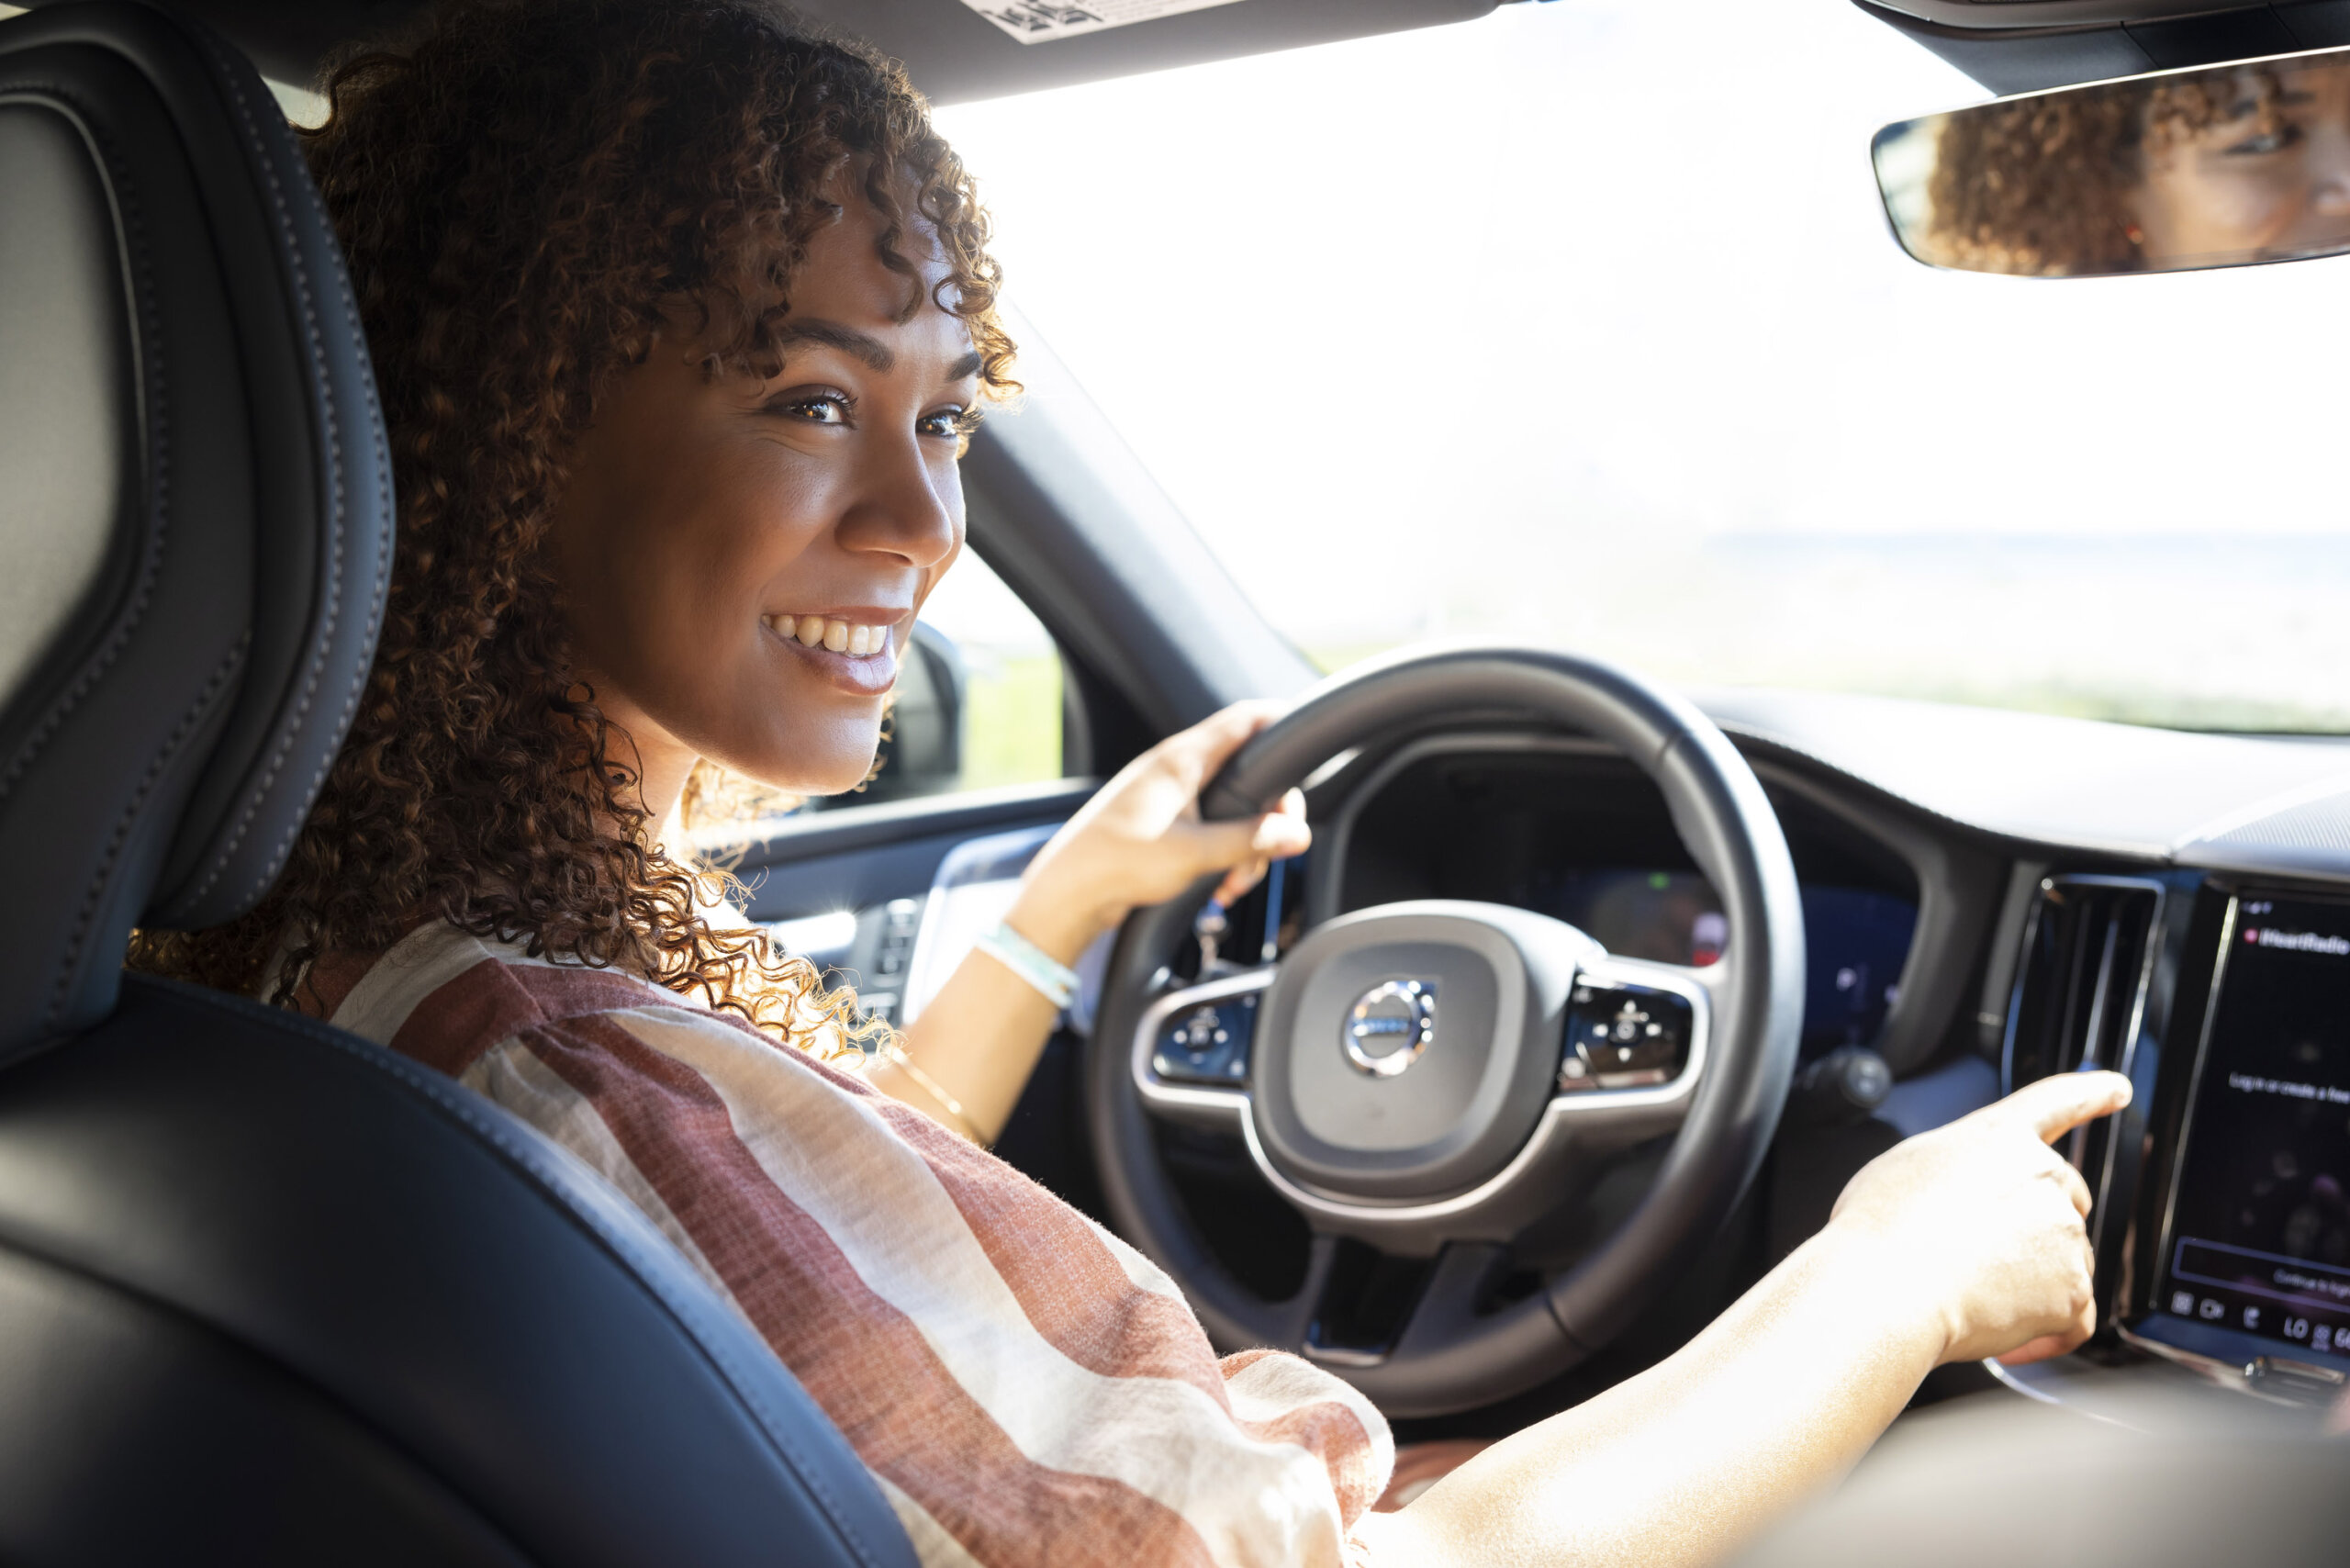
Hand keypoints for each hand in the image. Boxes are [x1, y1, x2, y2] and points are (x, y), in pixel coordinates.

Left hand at [1007, 701, 1310, 963]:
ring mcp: (1168, 797)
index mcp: (1183, 760)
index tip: (1308, 742)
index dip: (1281, 722)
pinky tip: (1217, 887)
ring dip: (1244, 847)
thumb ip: (1251, 840)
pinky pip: (1210, 831)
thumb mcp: (1196, 853)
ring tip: (1233, 883)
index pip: (1245, 720)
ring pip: (1231, 810)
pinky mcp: (1162, 825)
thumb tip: (1297, 834)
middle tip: (1271, 851)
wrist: (1067, 895)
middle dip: (1267, 817)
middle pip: (1248, 774)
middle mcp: (1176, 771)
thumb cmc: (1117, 864)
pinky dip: (1222, 856)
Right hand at [1824, 1070, 2130, 1366]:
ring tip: (1972, 1299)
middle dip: (2037, 1232)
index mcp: (1998, 1138)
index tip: (2117, 1089)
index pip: (2055, 1101)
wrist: (1885, 1285)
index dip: (2090, 1091)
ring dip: (2032, 1287)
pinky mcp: (2073, 1291)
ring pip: (2067, 1264)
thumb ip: (1956, 1168)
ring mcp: (2065, 1234)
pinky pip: (2072, 1321)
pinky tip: (2007, 1342)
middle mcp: (2043, 1176)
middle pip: (2066, 1201)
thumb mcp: (1907, 1166)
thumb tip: (1963, 1197)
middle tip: (1986, 1260)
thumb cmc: (1880, 1228)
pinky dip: (2044, 1335)